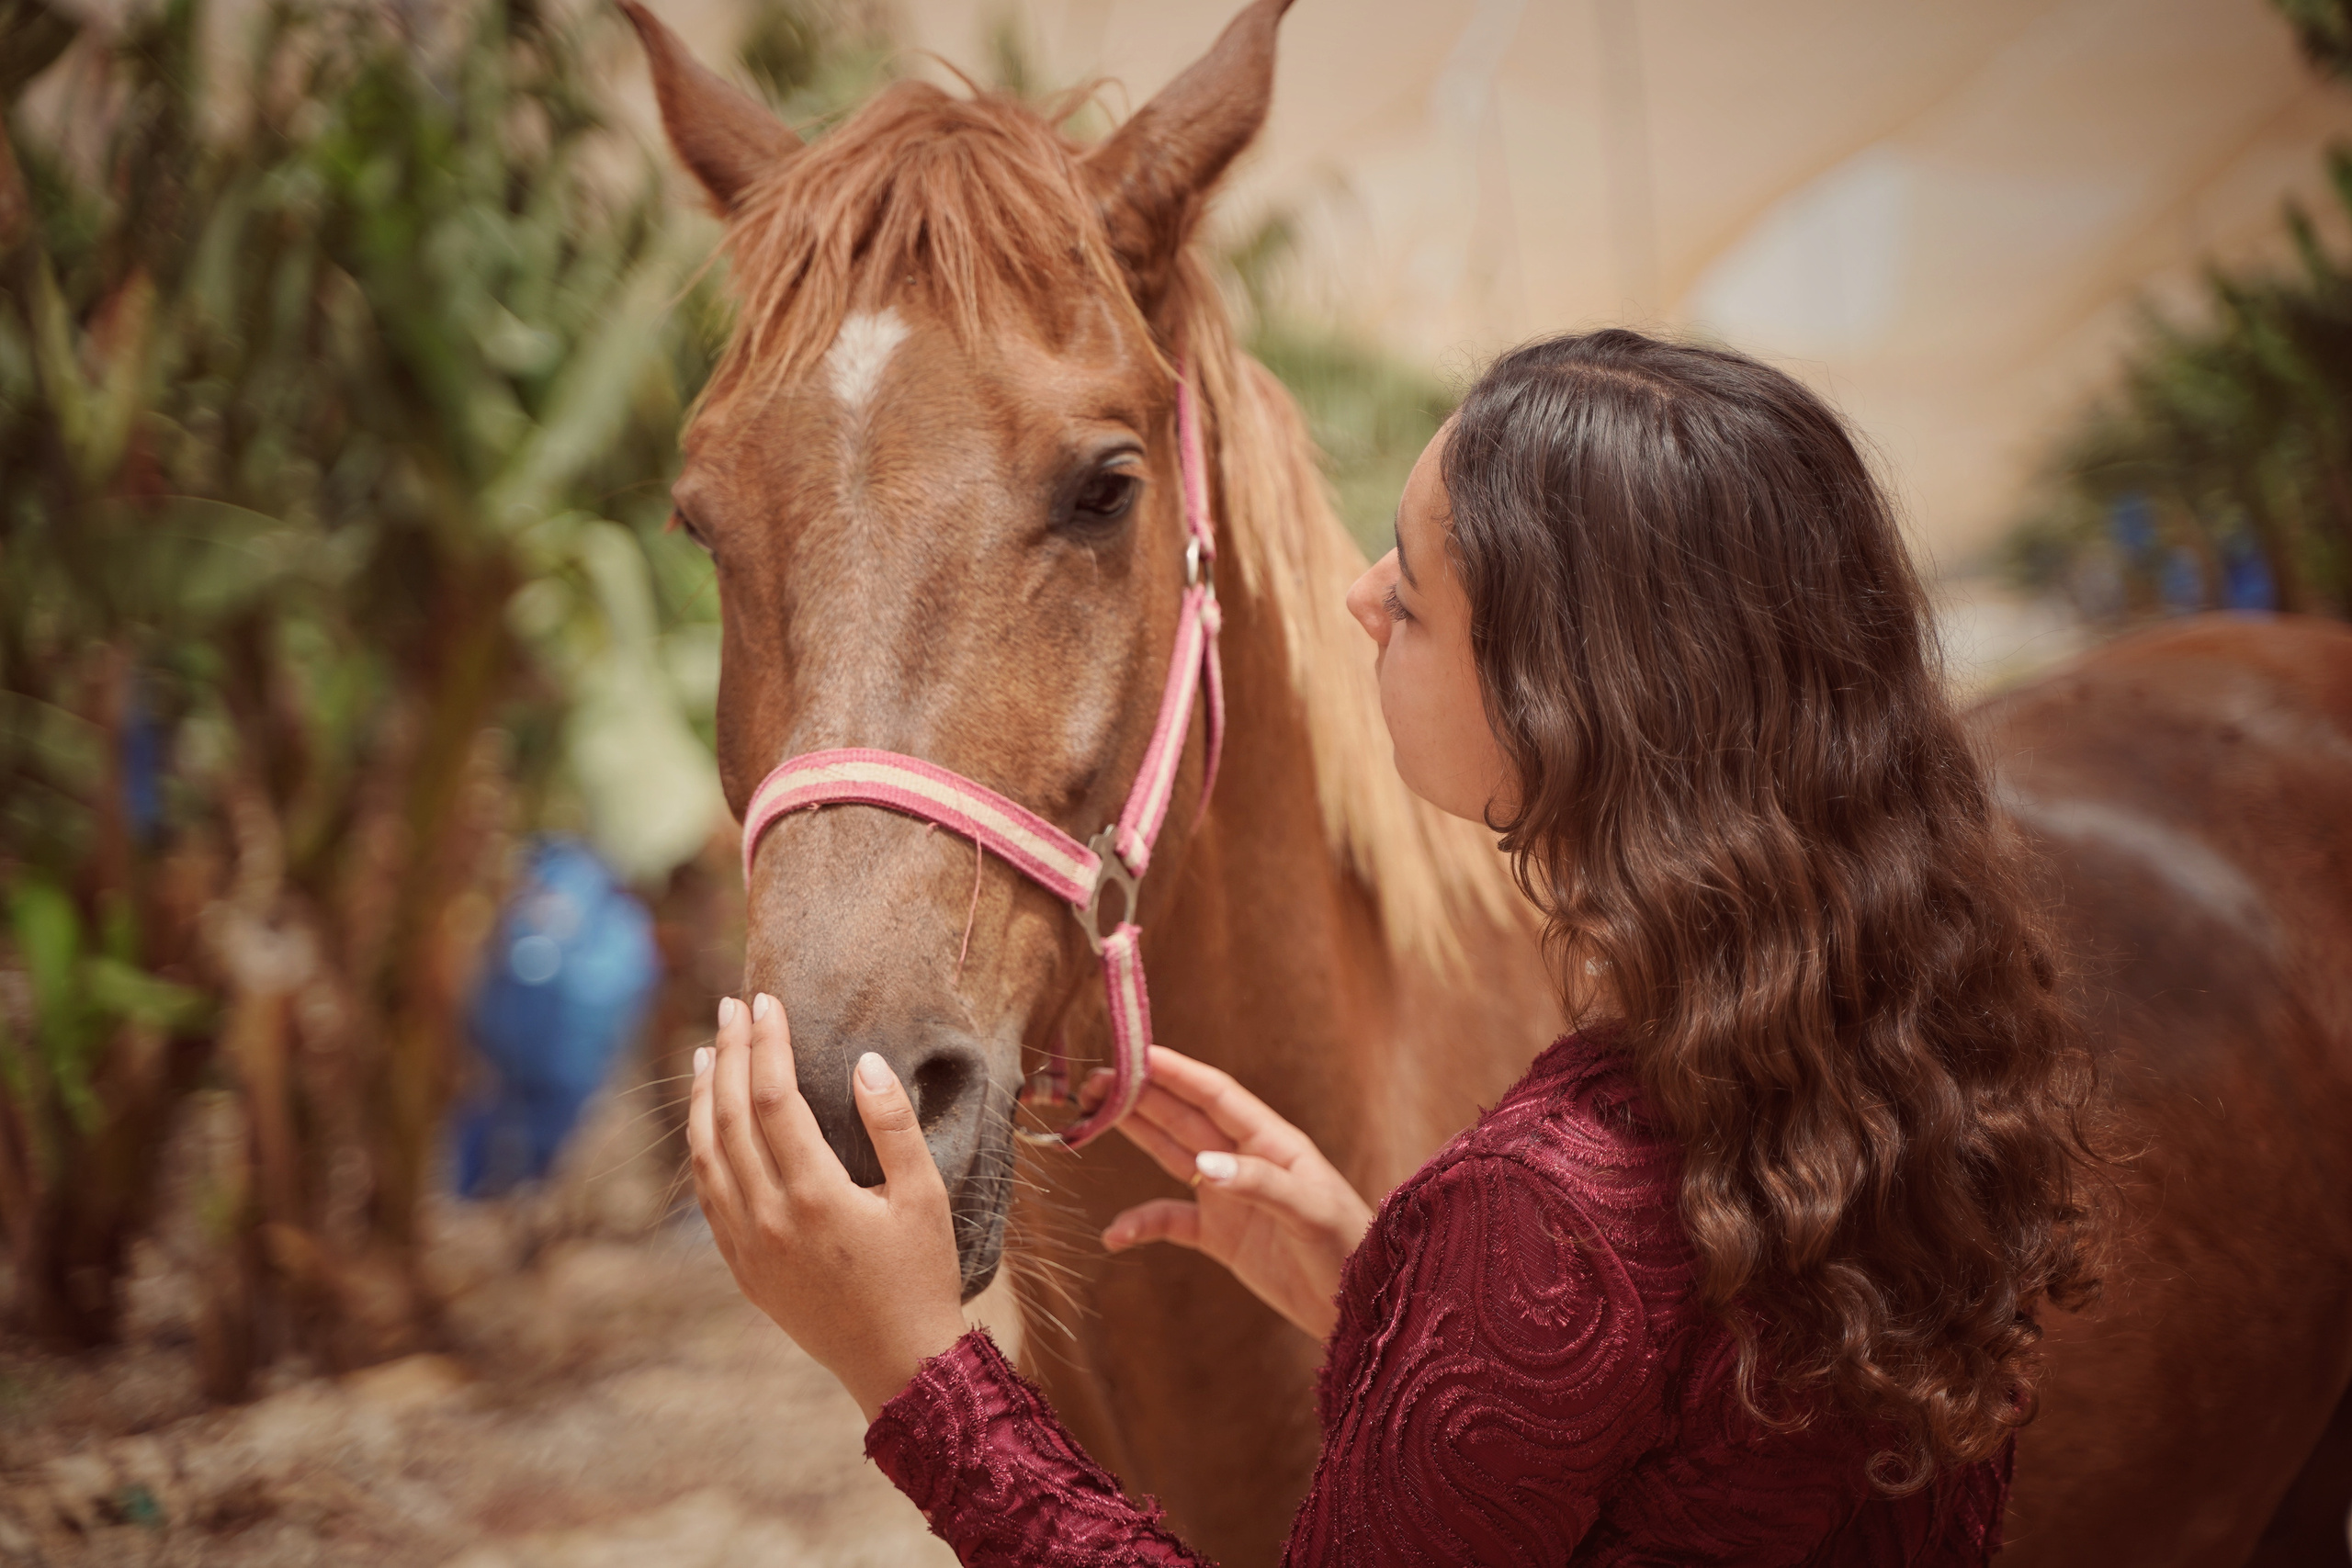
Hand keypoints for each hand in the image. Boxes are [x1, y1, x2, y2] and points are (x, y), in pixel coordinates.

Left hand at [689, 994, 968, 1421]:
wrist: (897, 1364)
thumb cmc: (922, 1276)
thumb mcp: (925, 1196)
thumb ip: (893, 1126)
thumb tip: (864, 1063)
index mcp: (816, 1196)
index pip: (772, 1098)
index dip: (765, 1044)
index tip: (766, 1001)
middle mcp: (768, 1218)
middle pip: (730, 1117)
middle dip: (728, 1054)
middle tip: (732, 1007)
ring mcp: (747, 1246)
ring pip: (707, 1155)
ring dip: (703, 1097)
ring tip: (705, 1051)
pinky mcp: (742, 1267)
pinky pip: (707, 1195)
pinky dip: (701, 1148)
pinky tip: (707, 1121)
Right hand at [1096, 1046, 1373, 1340]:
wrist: (1360, 1310)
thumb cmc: (1350, 1250)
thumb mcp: (1310, 1211)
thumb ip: (1259, 1185)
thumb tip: (1203, 1168)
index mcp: (1273, 1142)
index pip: (1216, 1095)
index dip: (1175, 1072)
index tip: (1133, 1053)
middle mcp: (1246, 1161)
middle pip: (1184, 1118)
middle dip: (1140, 1096)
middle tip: (1093, 1082)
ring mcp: (1231, 1197)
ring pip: (1172, 1155)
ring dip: (1135, 1136)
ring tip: (1090, 1119)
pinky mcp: (1222, 1237)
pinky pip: (1171, 1221)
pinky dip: (1141, 1224)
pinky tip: (1114, 1235)